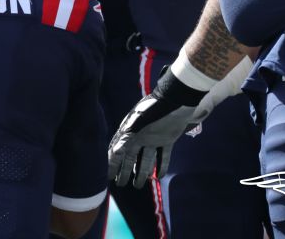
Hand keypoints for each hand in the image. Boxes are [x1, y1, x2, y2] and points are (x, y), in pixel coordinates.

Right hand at [107, 66, 207, 188]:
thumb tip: (114, 152)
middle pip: (130, 157)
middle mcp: (140, 136)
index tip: (108, 177)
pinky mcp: (167, 139)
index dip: (112, 164)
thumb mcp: (137, 122)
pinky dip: (162, 165)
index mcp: (130, 132)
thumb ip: (126, 137)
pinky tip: (159, 176)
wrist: (176, 100)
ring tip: (138, 185)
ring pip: (146, 159)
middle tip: (121, 184)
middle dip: (125, 171)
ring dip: (142, 171)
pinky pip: (163, 155)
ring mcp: (153, 138)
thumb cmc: (154, 109)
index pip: (118, 151)